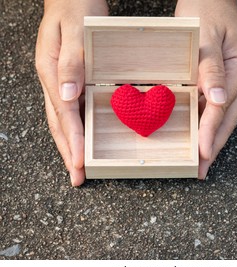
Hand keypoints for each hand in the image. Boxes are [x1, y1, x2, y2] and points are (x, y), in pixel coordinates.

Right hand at [35, 0, 107, 185]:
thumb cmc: (76, 9)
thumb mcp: (75, 30)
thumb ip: (72, 62)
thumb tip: (67, 97)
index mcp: (51, 71)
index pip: (63, 114)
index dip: (72, 140)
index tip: (79, 163)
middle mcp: (53, 80)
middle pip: (59, 123)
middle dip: (69, 152)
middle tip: (77, 178)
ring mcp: (60, 82)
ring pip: (63, 120)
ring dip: (71, 144)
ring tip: (78, 167)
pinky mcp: (70, 80)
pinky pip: (71, 109)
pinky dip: (76, 128)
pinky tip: (83, 139)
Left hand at [175, 0, 236, 178]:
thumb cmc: (206, 10)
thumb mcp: (206, 36)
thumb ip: (211, 69)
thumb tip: (218, 100)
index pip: (223, 107)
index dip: (212, 132)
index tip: (203, 154)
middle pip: (228, 118)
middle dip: (216, 145)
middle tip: (202, 170)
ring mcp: (232, 78)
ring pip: (223, 114)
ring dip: (213, 137)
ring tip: (201, 161)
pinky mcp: (222, 77)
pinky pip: (215, 104)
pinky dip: (207, 122)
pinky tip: (199, 134)